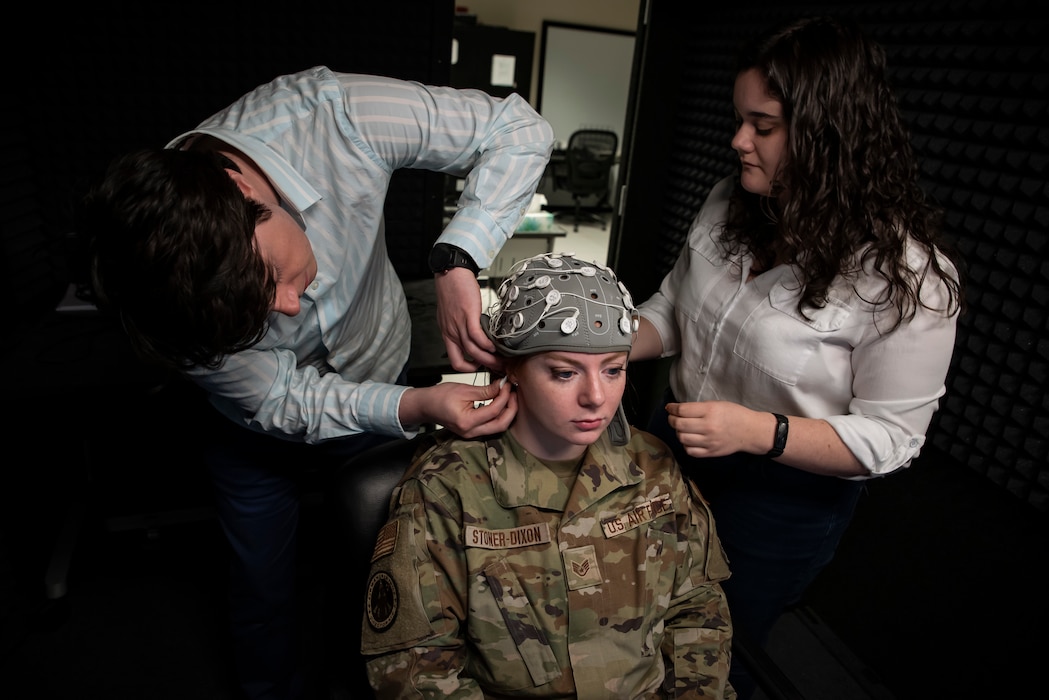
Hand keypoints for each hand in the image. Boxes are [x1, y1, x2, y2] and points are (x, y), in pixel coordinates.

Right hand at [401, 378, 516, 437]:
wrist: (425, 406)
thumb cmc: (439, 396)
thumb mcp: (463, 390)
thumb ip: (485, 390)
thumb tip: (502, 386)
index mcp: (466, 421)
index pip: (494, 411)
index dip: (504, 397)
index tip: (507, 384)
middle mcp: (470, 432)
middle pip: (501, 425)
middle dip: (511, 409)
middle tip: (513, 393)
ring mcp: (472, 434)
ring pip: (498, 427)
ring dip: (507, 412)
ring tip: (509, 396)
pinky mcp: (473, 431)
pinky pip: (491, 426)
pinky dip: (499, 415)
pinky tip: (501, 402)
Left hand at [434, 267, 501, 371]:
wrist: (450, 272)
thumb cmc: (451, 290)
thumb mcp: (449, 314)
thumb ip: (458, 327)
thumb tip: (469, 335)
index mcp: (446, 333)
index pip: (454, 360)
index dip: (467, 368)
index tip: (479, 366)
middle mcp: (451, 331)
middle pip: (464, 360)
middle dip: (482, 367)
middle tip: (495, 367)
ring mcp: (458, 324)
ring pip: (473, 351)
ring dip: (488, 358)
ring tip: (499, 359)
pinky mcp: (468, 315)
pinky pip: (477, 336)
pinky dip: (487, 344)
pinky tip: (493, 345)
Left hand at [665, 401, 764, 457]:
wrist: (750, 431)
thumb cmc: (734, 414)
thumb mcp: (717, 404)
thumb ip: (698, 408)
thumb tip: (677, 409)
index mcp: (710, 411)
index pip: (682, 410)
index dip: (672, 408)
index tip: (669, 408)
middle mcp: (708, 426)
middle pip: (679, 425)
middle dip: (672, 420)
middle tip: (673, 418)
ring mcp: (709, 441)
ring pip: (682, 438)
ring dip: (678, 432)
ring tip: (682, 429)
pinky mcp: (711, 452)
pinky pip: (690, 451)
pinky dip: (686, 445)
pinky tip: (690, 440)